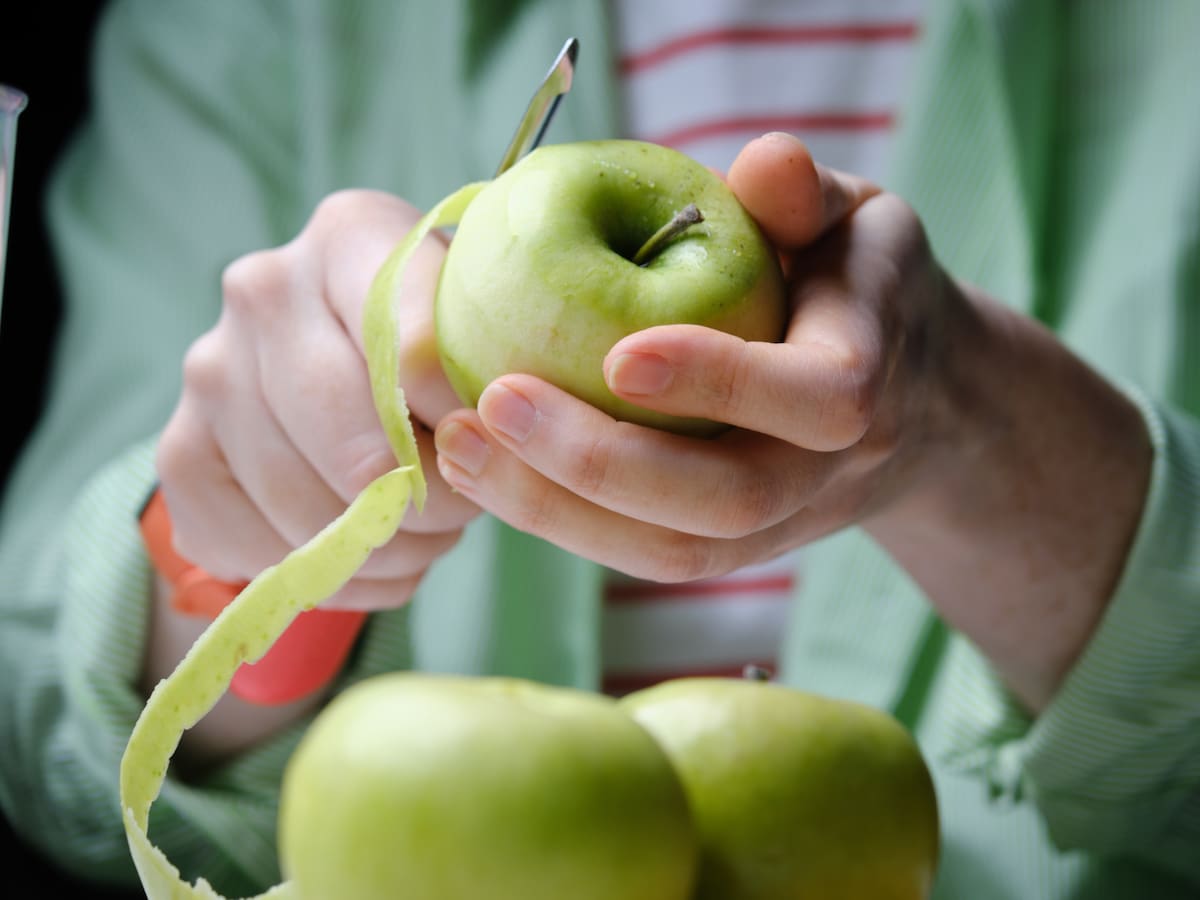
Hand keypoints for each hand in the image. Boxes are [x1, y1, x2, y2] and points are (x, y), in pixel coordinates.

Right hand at [157, 190, 477, 613]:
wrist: (336, 373)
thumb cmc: (431, 352)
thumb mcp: (472, 333)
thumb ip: (485, 369)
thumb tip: (478, 443)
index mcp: (350, 236)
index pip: (417, 351)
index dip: (464, 426)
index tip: (488, 449)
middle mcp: (264, 290)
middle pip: (360, 450)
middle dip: (428, 506)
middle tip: (458, 513)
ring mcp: (208, 372)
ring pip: (312, 512)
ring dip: (384, 550)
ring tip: (419, 535)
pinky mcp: (179, 454)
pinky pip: (261, 551)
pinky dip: (329, 578)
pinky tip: (361, 554)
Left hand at [433, 133, 1151, 710]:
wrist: (912, 397)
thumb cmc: (858, 282)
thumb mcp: (852, 219)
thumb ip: (807, 195)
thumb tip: (766, 160)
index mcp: (874, 376)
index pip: (820, 400)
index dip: (722, 381)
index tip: (617, 354)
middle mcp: (834, 472)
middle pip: (729, 503)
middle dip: (604, 463)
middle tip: (494, 403)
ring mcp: (784, 523)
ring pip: (677, 551)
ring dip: (559, 510)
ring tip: (461, 450)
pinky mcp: (733, 546)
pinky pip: (647, 554)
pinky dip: (561, 521)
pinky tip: (487, 473)